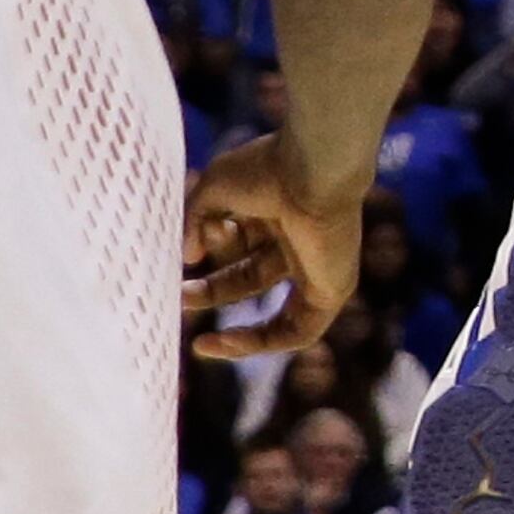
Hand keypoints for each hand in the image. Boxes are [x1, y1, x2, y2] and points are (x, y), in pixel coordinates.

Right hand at [183, 134, 366, 358]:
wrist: (313, 169)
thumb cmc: (267, 170)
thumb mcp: (214, 190)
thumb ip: (196, 222)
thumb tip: (188, 257)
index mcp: (276, 209)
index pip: (238, 242)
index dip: (207, 251)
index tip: (181, 261)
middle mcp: (300, 240)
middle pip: (251, 278)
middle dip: (213, 291)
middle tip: (180, 296)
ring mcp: (318, 268)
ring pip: (278, 313)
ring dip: (238, 334)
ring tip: (201, 344)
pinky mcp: (333, 292)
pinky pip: (298, 332)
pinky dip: (261, 343)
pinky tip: (223, 342)